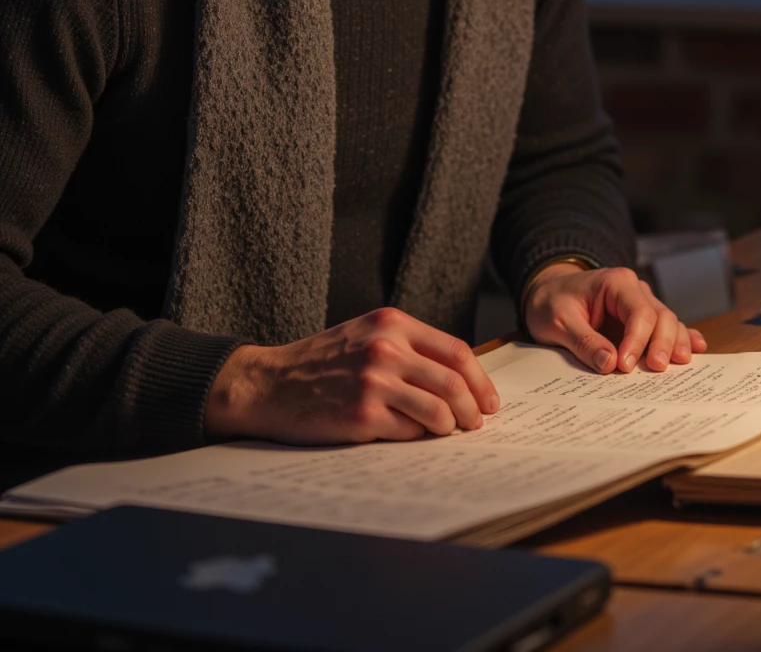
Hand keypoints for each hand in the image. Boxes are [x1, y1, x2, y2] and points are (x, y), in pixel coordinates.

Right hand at [204, 306, 499, 443]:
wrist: (270, 383)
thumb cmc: (321, 362)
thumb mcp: (365, 335)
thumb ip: (407, 347)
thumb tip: (458, 379)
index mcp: (391, 323)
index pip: (456, 351)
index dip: (480, 380)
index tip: (489, 400)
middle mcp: (386, 348)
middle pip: (454, 381)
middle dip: (473, 409)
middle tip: (476, 424)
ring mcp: (374, 382)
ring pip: (439, 410)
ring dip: (451, 427)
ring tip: (448, 433)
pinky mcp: (362, 415)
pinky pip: (410, 432)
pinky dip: (420, 438)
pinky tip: (415, 438)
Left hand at [522, 263, 706, 373]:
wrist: (546, 295)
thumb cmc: (551, 303)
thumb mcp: (558, 321)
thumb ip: (584, 341)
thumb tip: (610, 363)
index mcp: (615, 283)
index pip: (638, 312)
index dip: (637, 340)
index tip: (626, 366)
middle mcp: (634, 290)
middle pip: (661, 316)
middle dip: (663, 343)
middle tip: (657, 369)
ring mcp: (640, 304)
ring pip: (669, 322)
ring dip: (675, 343)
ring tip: (680, 364)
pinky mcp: (641, 321)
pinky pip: (666, 327)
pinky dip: (682, 337)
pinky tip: (696, 348)